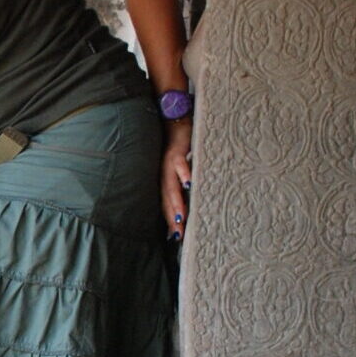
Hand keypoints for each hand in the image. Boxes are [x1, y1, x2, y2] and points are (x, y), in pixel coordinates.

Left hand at [161, 117, 191, 240]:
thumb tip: (191, 199)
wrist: (173, 118)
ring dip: (176, 201)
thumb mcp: (180, 166)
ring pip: (170, 185)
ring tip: (181, 218)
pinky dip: (183, 172)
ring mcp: (168, 163)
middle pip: (167, 199)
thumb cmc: (180, 144)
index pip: (166, 204)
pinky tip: (189, 183)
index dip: (170, 221)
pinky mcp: (176, 150)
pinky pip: (179, 162)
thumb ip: (184, 182)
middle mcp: (164, 174)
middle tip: (179, 235)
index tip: (176, 238)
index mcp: (164, 180)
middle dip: (172, 218)